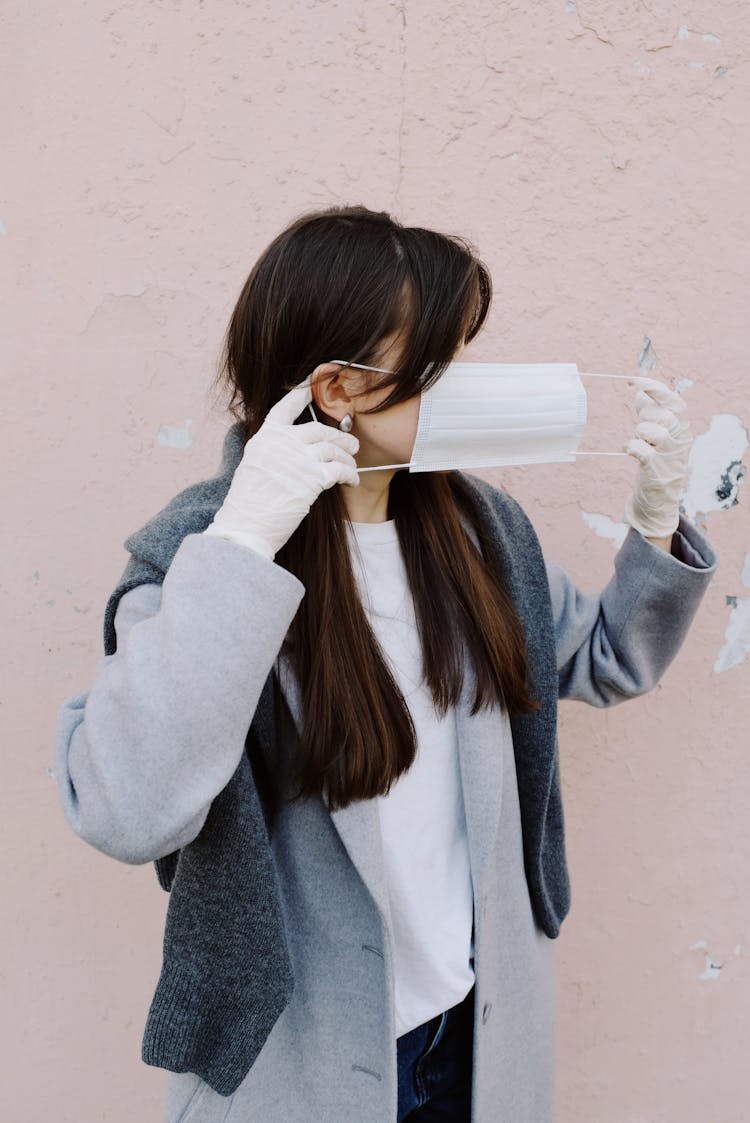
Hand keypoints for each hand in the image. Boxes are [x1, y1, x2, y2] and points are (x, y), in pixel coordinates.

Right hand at [204, 380, 359, 559]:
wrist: (245, 527)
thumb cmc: (248, 506)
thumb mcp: (255, 467)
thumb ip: (275, 452)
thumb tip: (300, 450)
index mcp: (264, 438)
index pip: (285, 407)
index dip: (301, 394)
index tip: (312, 386)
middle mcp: (282, 442)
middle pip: (319, 429)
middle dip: (339, 436)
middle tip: (351, 443)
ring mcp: (298, 458)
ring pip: (334, 448)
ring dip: (348, 455)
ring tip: (353, 463)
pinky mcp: (313, 477)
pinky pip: (340, 469)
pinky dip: (350, 474)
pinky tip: (352, 480)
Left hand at [622, 379, 691, 539]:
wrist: (660, 501)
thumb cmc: (658, 463)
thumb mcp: (659, 436)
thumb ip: (652, 414)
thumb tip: (640, 393)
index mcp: (683, 429)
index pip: (675, 403)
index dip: (656, 389)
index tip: (636, 381)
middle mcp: (680, 441)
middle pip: (662, 415)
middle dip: (646, 416)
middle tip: (642, 428)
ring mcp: (669, 457)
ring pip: (652, 431)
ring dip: (640, 433)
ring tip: (640, 442)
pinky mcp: (655, 472)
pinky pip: (641, 451)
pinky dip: (631, 447)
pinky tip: (628, 449)